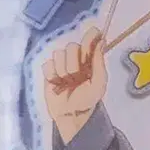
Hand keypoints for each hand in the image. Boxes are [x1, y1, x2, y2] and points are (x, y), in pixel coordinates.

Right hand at [43, 26, 106, 143]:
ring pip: (58, 55)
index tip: (92, 35)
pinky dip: (52, 75)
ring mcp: (61, 63)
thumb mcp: (99, 82)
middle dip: (74, 63)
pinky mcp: (48, 71)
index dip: (90, 36)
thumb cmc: (88, 98)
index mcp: (90, 58)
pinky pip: (48, 64)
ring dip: (63, 71)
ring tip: (67, 82)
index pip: (89, 40)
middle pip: (71, 47)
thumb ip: (98, 62)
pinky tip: (57, 83)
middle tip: (77, 77)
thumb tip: (101, 41)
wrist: (71, 114)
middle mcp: (75, 57)